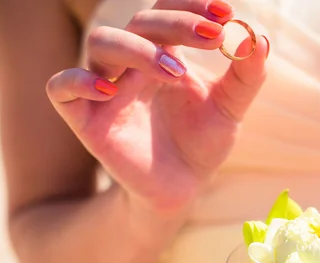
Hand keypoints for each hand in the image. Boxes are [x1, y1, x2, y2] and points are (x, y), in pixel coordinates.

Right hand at [45, 0, 268, 212]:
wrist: (182, 187)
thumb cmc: (202, 142)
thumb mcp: (230, 108)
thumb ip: (246, 75)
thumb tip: (258, 37)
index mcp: (164, 54)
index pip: (167, 11)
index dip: (191, 5)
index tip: (225, 13)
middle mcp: (132, 64)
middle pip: (139, 22)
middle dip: (176, 24)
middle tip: (212, 36)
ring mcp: (107, 88)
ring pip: (102, 43)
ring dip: (139, 50)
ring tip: (176, 72)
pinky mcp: (87, 119)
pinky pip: (61, 88)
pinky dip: (79, 81)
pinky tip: (110, 90)